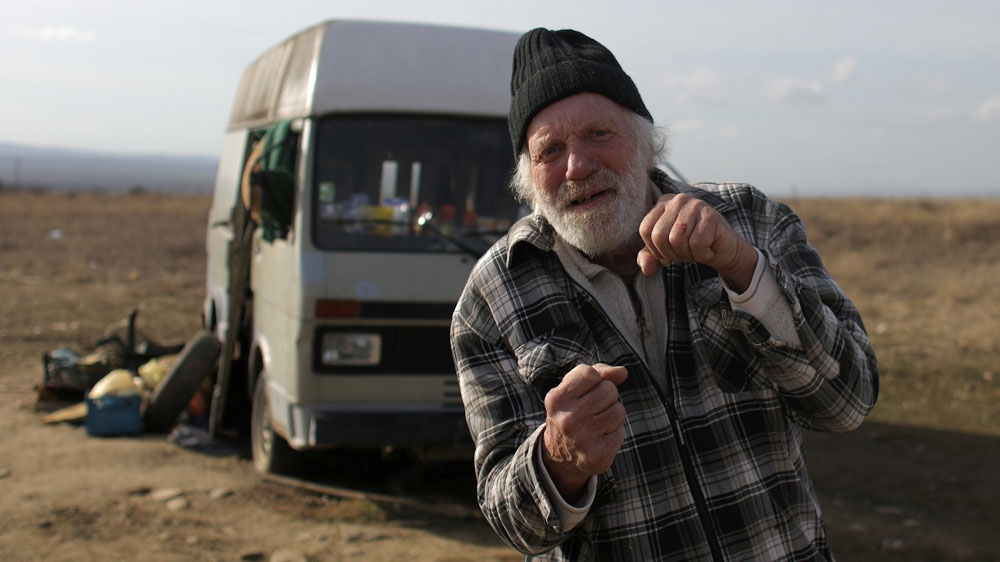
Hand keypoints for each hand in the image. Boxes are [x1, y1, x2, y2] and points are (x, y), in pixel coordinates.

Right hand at [542, 363, 627, 501]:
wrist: (561, 456)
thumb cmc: (572, 412)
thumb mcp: (575, 389)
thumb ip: (599, 373)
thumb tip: (623, 372)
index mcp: (557, 398)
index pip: (591, 374)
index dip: (595, 379)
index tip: (587, 390)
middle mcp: (567, 418)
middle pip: (609, 390)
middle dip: (607, 397)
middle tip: (594, 409)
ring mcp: (582, 438)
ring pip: (618, 411)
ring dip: (613, 415)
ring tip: (598, 423)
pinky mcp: (597, 454)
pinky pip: (620, 432)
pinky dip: (614, 434)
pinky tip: (600, 439)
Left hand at [636, 193, 757, 291]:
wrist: (723, 250)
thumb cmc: (691, 246)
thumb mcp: (664, 251)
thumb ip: (648, 257)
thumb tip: (646, 268)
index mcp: (663, 203)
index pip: (645, 229)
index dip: (655, 249)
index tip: (669, 252)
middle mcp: (678, 199)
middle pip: (659, 235)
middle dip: (671, 253)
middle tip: (686, 252)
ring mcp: (696, 205)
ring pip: (677, 239)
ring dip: (687, 254)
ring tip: (696, 249)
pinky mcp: (711, 216)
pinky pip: (696, 244)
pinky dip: (701, 254)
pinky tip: (708, 248)